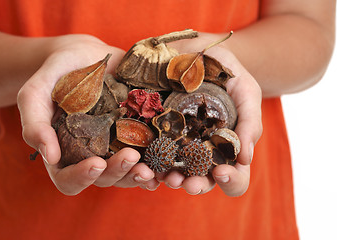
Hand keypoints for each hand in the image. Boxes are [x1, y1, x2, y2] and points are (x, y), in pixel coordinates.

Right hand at [17, 34, 158, 194]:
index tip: (96, 163)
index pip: (69, 180)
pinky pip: (148, 153)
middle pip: (105, 178)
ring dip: (140, 173)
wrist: (85, 55)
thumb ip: (34, 122)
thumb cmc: (55, 75)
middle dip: (118, 172)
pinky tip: (166, 159)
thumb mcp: (35, 93)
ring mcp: (116, 146)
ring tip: (152, 167)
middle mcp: (92, 155)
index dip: (82, 177)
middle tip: (130, 157)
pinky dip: (157, 160)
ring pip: (129, 171)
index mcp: (65, 154)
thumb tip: (49, 156)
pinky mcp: (137, 132)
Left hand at [159, 33, 262, 195]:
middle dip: (196, 185)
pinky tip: (145, 162)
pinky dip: (149, 162)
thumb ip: (250, 122)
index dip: (231, 180)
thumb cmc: (228, 73)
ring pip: (175, 171)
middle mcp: (203, 151)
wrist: (198, 51)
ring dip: (170, 178)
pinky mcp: (157, 132)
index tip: (221, 171)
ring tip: (164, 175)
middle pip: (202, 180)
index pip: (235, 176)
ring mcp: (179, 143)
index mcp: (228, 147)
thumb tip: (245, 159)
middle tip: (186, 183)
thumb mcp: (246, 91)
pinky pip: (153, 153)